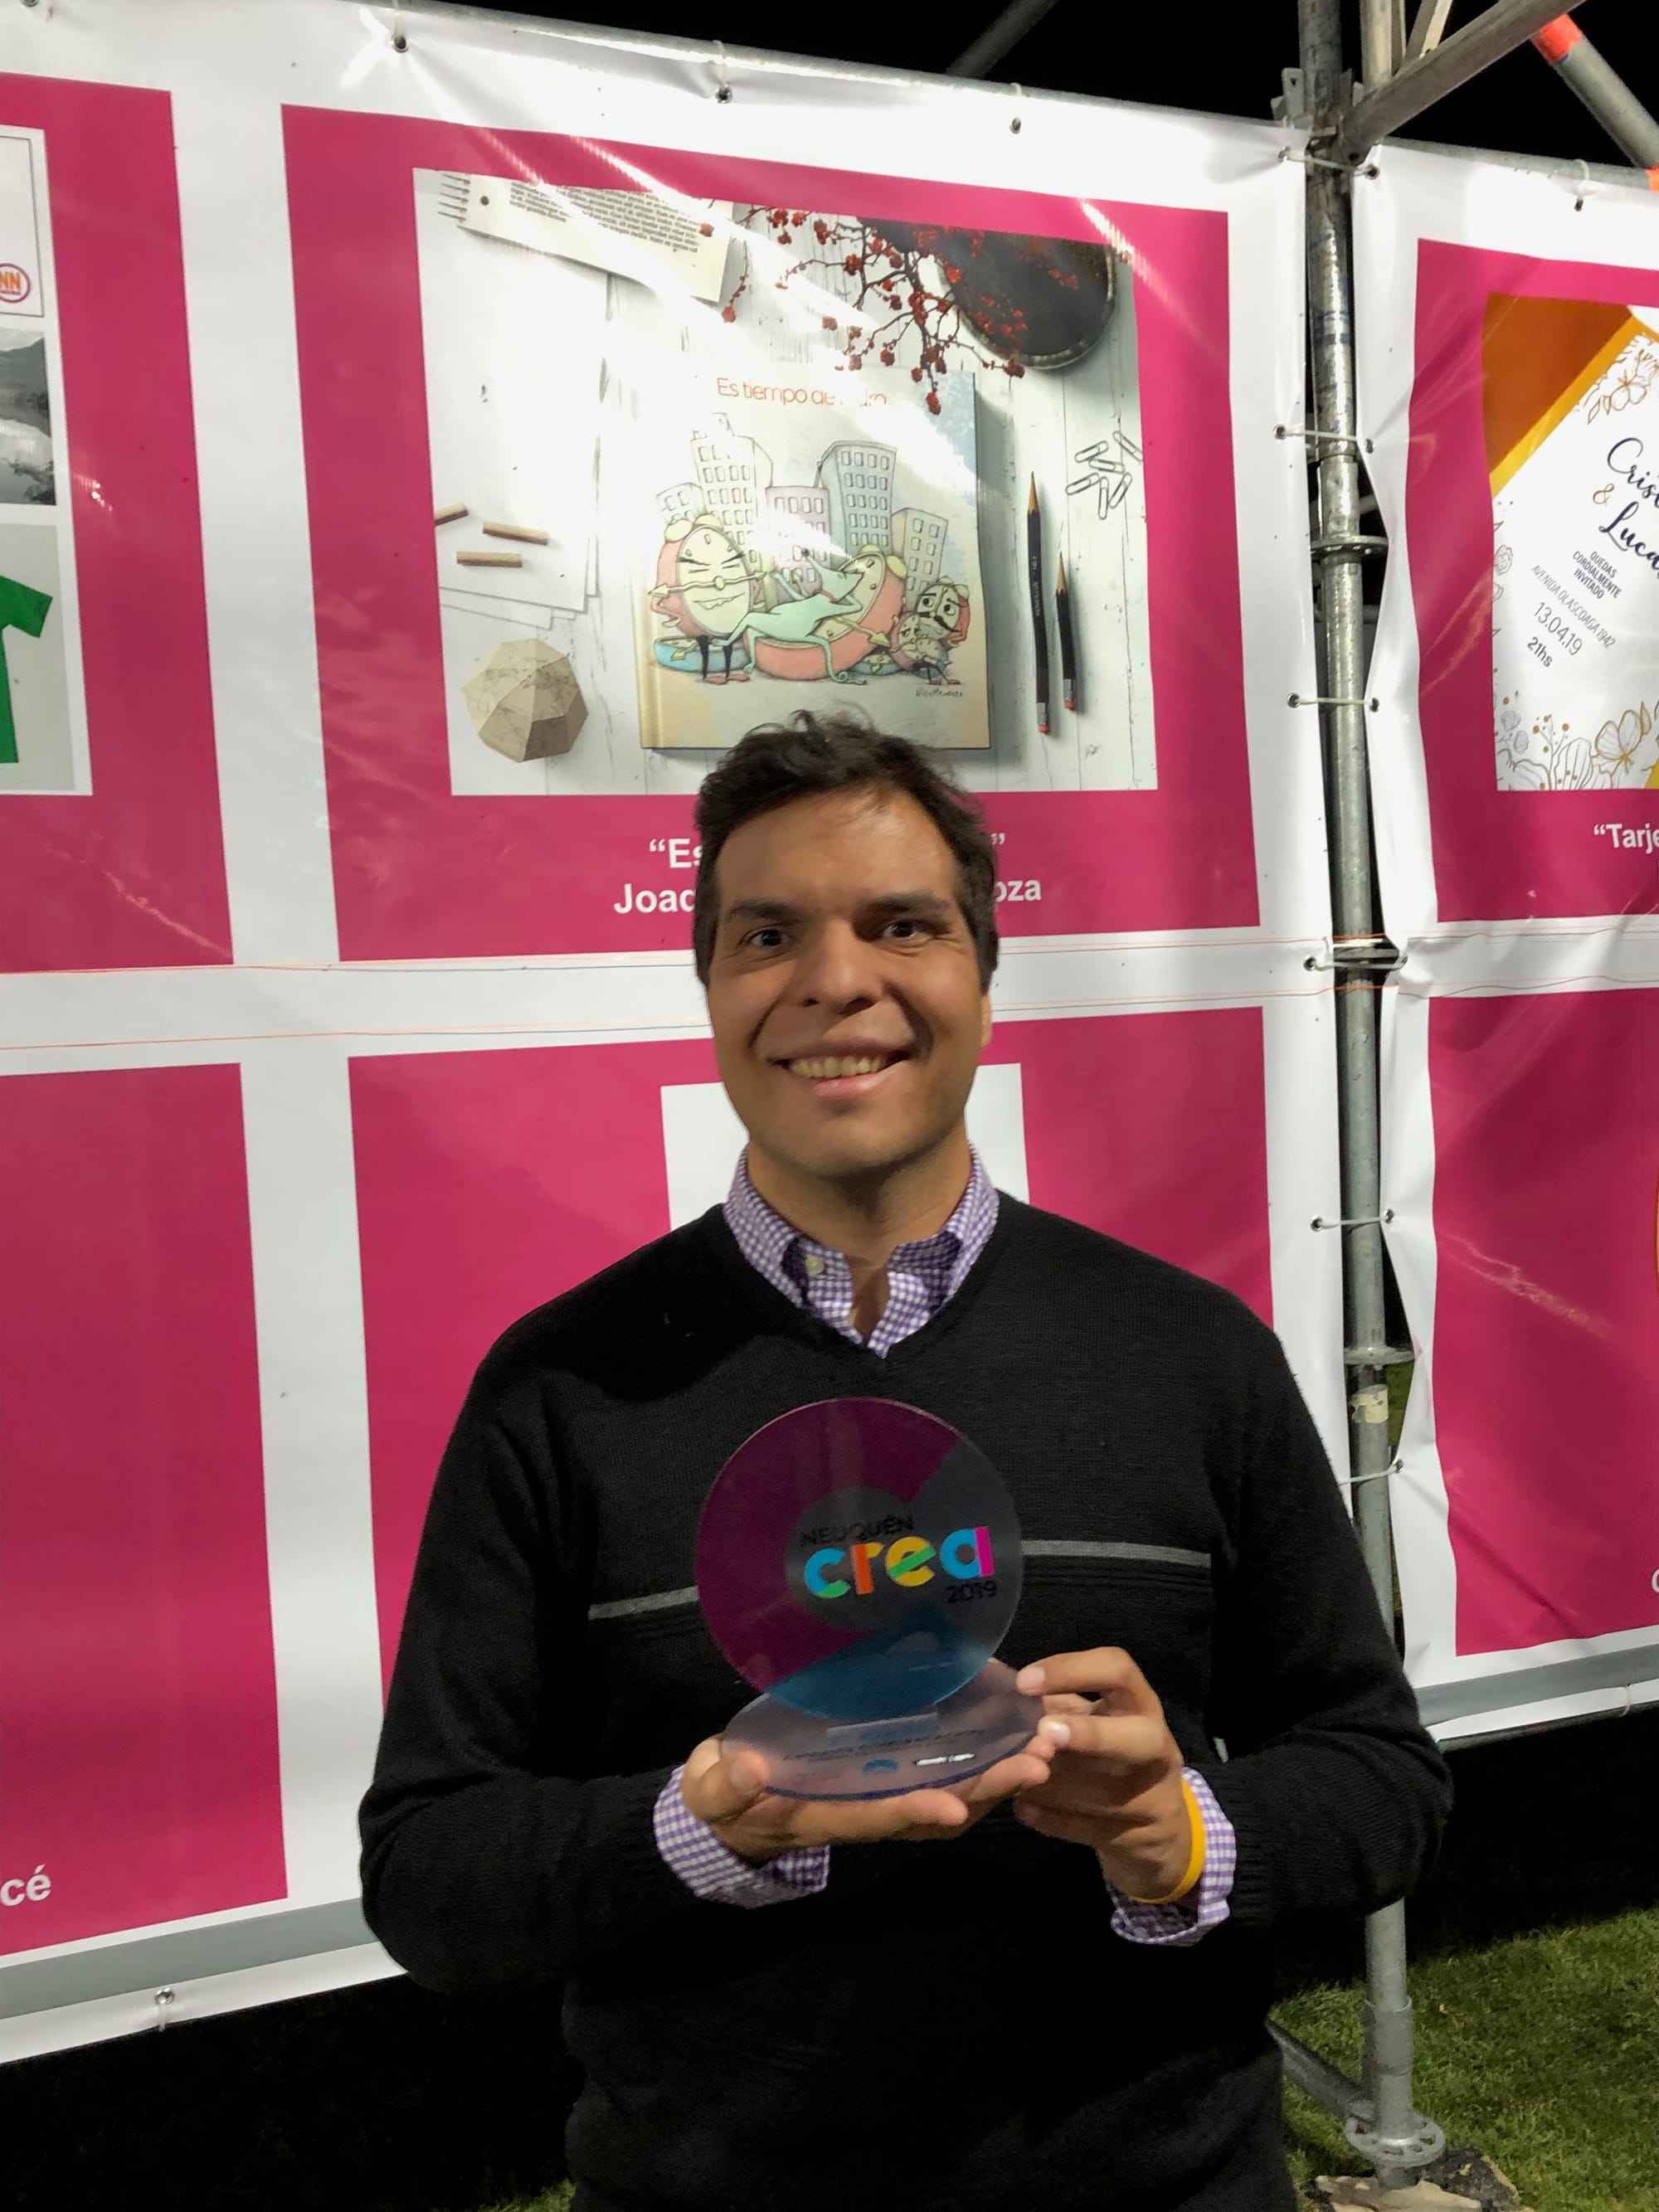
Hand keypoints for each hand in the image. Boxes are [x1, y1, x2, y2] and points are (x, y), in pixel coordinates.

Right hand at [680, 1726, 1061, 1865]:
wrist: (730, 1800)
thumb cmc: (722, 1795)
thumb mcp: (714, 1792)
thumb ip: (726, 1785)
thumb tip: (743, 1770)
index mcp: (826, 1815)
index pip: (877, 1816)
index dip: (914, 1810)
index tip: (956, 1806)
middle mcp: (866, 1809)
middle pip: (934, 1808)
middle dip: (985, 1791)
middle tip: (1035, 1764)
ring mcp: (881, 1792)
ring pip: (948, 1790)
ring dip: (997, 1775)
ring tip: (1044, 1748)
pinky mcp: (887, 1772)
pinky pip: (941, 1770)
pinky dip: (980, 1758)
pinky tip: (1011, 1733)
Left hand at [1009, 1648, 1193, 1901]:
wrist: (1158, 1830)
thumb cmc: (1111, 1757)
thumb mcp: (1091, 1723)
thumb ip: (1055, 1705)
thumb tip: (998, 1683)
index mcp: (1140, 1705)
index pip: (1119, 1670)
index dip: (1072, 1670)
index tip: (1024, 1683)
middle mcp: (1158, 1748)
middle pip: (1140, 1738)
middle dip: (1091, 1735)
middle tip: (1043, 1733)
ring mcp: (1156, 1798)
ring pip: (1109, 1794)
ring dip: (1056, 1785)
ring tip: (1019, 1778)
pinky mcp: (1143, 1839)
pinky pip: (1093, 1830)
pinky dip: (1053, 1820)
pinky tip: (1024, 1809)